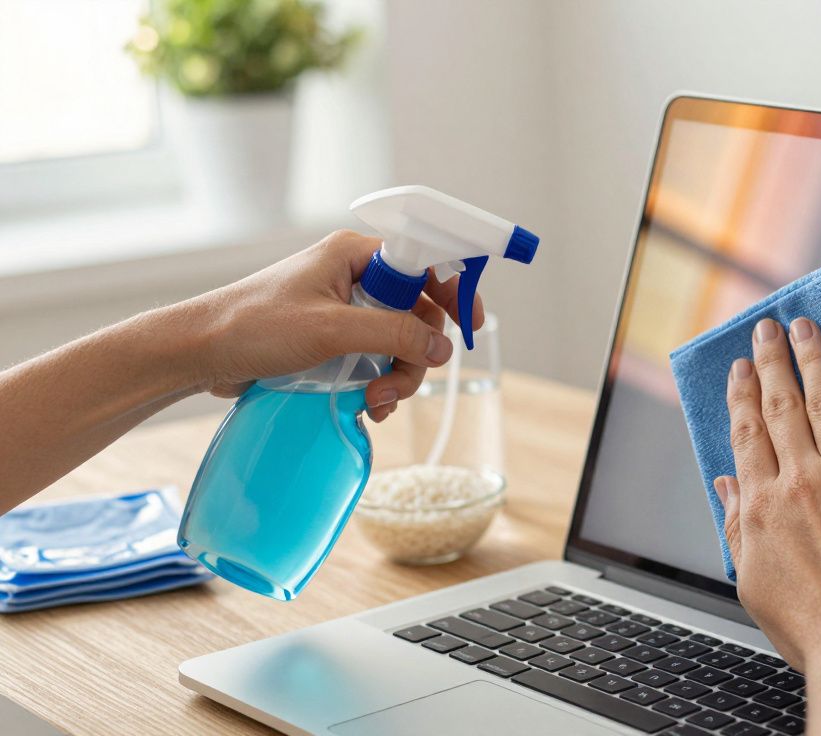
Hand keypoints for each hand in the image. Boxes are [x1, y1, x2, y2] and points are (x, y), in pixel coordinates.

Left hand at [179, 229, 482, 421]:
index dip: (454, 292)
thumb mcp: (331, 330)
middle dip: (415, 355)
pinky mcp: (332, 341)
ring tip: (372, 404)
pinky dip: (377, 385)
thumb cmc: (253, 326)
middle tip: (397, 388)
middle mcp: (354, 278)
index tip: (472, 325)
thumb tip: (443, 348)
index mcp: (355, 255)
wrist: (198, 354)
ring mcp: (344, 311)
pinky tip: (364, 406)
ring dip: (396, 378)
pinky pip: (374, 361)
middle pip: (417, 314)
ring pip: (398, 344)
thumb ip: (393, 335)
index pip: (425, 263)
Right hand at [713, 317, 820, 669]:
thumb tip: (725, 487)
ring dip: (812, 358)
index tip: (740, 368)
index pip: (747, 431)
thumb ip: (737, 527)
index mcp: (762, 505)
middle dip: (771, 361)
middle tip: (766, 329)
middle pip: (781, 405)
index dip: (742, 393)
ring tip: (805, 328)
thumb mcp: (753, 581)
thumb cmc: (816, 627)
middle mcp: (801, 480)